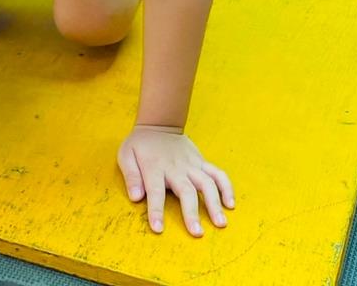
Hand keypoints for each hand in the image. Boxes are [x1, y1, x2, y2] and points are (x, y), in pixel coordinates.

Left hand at [117, 125, 234, 236]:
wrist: (159, 124)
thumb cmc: (141, 145)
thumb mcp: (126, 155)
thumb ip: (131, 176)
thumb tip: (135, 197)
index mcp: (154, 167)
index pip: (155, 191)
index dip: (156, 210)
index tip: (158, 228)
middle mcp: (175, 167)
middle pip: (186, 190)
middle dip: (192, 212)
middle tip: (197, 233)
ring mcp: (191, 164)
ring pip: (206, 182)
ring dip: (214, 203)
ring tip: (220, 223)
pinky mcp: (202, 161)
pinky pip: (217, 173)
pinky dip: (226, 187)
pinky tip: (230, 204)